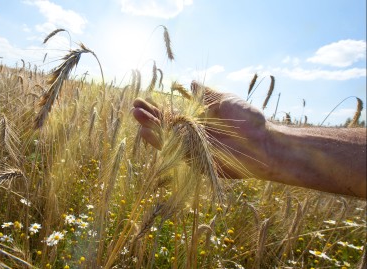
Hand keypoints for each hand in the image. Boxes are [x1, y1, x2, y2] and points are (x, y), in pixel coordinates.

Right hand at [133, 81, 270, 178]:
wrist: (262, 143)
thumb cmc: (248, 120)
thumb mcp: (224, 100)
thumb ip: (205, 94)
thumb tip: (190, 82)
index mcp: (196, 120)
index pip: (170, 113)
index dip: (156, 107)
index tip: (141, 99)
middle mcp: (191, 134)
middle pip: (164, 125)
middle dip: (149, 116)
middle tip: (134, 107)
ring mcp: (191, 147)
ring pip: (165, 137)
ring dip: (150, 127)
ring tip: (136, 116)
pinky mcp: (194, 160)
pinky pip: (173, 151)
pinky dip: (159, 142)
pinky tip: (147, 133)